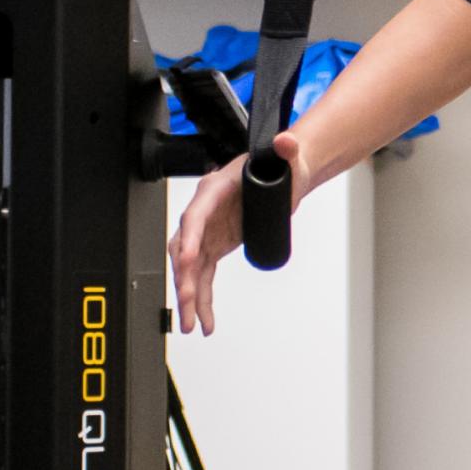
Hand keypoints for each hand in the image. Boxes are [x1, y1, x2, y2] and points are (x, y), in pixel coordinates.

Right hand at [166, 129, 296, 335]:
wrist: (285, 173)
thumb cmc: (281, 164)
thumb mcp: (285, 157)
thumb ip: (285, 149)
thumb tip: (285, 144)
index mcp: (214, 190)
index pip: (195, 216)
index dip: (189, 239)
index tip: (188, 261)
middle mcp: (204, 212)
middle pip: (185, 249)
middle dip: (184, 279)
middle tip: (188, 306)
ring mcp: (208, 232)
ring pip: (191, 270)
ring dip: (190, 298)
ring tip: (194, 325)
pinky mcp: (216, 246)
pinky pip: (204, 277)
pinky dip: (203, 299)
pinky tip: (206, 321)